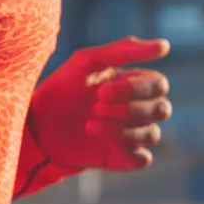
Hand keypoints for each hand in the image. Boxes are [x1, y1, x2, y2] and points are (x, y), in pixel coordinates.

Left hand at [28, 37, 172, 170]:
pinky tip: (99, 140)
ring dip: (121, 128)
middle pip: (162, 109)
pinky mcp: (124, 157)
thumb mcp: (86, 62)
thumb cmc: (63, 89)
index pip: (158, 84)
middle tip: (96, 107)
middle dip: (129, 108)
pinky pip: (143, 158)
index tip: (100, 90)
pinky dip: (126, 149)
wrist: (38, 125)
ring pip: (152, 134)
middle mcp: (140, 109)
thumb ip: (123, 50)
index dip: (134, 88)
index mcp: (134, 84)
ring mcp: (133, 134)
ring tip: (90, 124)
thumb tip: (166, 45)